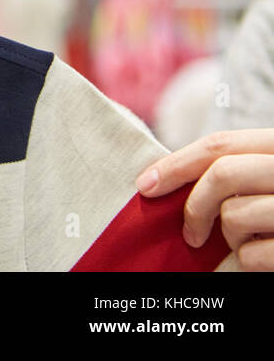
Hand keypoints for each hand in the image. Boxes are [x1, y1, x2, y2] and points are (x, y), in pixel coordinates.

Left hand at [137, 128, 273, 270]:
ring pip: (235, 216)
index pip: (221, 144)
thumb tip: (163, 180)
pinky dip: (247, 262)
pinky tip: (265, 257)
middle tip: (189, 234)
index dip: (176, 163)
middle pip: (223, 175)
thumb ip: (235, 171)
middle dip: (194, 206)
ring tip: (248, 243)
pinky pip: (252, 255)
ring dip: (230, 238)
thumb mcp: (266, 176)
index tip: (145, 184)